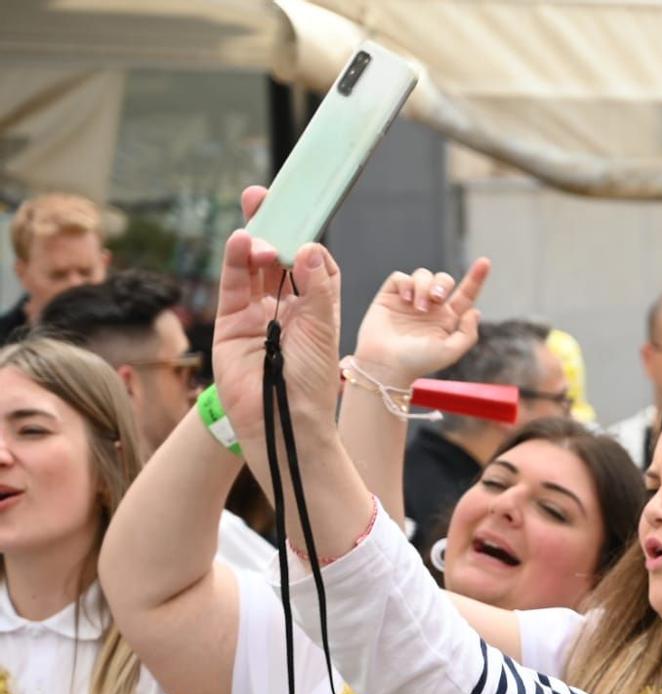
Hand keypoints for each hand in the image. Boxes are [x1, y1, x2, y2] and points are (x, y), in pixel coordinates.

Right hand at [211, 186, 342, 444]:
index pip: (311, 264)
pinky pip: (232, 286)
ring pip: (252, 267)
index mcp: (315, 307)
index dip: (307, 240)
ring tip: (257, 221)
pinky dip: (235, 262)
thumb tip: (309, 247)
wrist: (285, 420)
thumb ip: (316, 289)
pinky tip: (242, 241)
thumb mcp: (322, 329)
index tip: (306, 214)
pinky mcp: (230, 323)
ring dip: (254, 240)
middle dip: (273, 227)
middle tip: (267, 196)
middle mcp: (285, 307)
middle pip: (277, 258)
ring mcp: (256, 314)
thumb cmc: (312, 381)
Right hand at [352, 258, 491, 386]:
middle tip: (437, 299)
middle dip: (442, 284)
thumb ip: (468, 333)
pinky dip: (405, 284)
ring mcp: (410, 300)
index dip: (476, 278)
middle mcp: (430, 307)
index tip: (485, 262)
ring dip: (424, 287)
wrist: (385, 364)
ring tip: (418, 308)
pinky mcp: (390, 296)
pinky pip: (401, 277)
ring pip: (423, 275)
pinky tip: (405, 299)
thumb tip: (475, 311)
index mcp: (447, 319)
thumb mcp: (450, 352)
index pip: (466, 295)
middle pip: (444, 280)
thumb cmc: (418, 362)